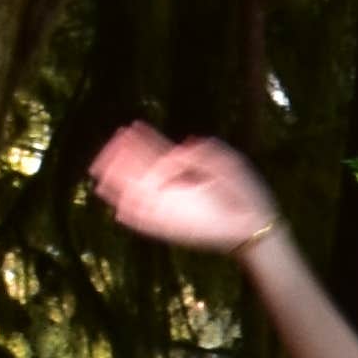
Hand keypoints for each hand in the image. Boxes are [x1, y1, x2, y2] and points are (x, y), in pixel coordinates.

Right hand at [89, 124, 280, 254]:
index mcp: (185, 170)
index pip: (156, 151)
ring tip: (102, 171)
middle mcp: (175, 187)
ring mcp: (172, 206)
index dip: (141, 141)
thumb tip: (182, 145)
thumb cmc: (245, 193)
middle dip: (123, 158)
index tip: (126, 129)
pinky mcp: (174, 227)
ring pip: (140, 194)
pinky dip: (134, 217)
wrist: (255, 224)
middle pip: (142, 169)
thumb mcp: (230, 164)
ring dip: (121, 183)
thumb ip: (206, 154)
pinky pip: (149, 222)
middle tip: (106, 147)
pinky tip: (119, 208)